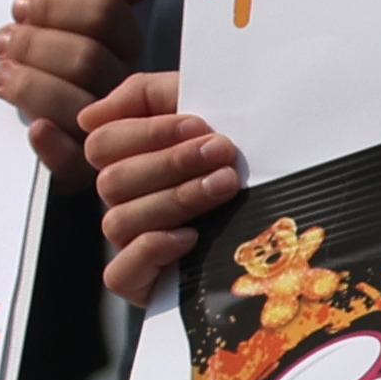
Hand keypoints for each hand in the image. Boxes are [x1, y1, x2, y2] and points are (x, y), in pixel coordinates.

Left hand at [0, 0, 158, 182]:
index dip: (58, 7)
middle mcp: (121, 85)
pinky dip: (54, 147)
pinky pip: (75, 164)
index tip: (19, 8)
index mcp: (123, 42)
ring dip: (34, 87)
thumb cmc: (50, 33)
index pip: (104, 13)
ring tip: (0, 73)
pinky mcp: (77, 169)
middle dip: (37, 46)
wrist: (22, 74)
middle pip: (89, 60)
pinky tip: (33, 128)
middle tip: (2, 41)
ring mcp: (103, 128)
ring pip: (80, 107)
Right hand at [83, 69, 239, 307]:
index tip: (198, 125)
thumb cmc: (238, 153)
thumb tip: (89, 116)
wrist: (291, 206)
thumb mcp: (200, 109)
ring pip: (119, 221)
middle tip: (223, 153)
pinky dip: (152, 250)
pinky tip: (191, 236)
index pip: (102, 143)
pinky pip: (119, 273)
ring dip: (175, 199)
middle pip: (112, 181)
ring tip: (225, 186)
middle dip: (172, 163)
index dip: (148, 132)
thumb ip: (147, 95)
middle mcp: (123, 201)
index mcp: (128, 159)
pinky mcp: (142, 283)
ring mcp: (130, 243)